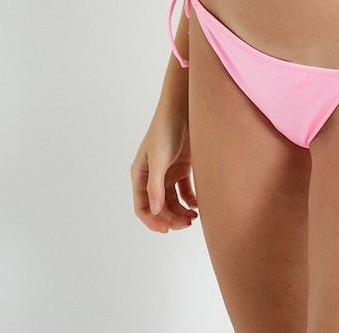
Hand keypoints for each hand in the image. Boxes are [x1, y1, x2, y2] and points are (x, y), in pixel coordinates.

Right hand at [130, 105, 198, 233]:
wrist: (184, 108)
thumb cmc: (166, 130)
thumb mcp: (159, 159)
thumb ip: (156, 186)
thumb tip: (155, 211)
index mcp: (140, 175)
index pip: (142, 206)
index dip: (153, 221)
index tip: (167, 230)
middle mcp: (153, 176)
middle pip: (160, 207)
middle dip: (171, 218)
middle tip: (187, 224)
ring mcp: (168, 172)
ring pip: (173, 201)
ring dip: (181, 212)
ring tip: (193, 218)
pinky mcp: (183, 166)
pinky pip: (185, 190)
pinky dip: (191, 200)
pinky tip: (198, 204)